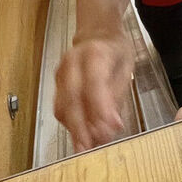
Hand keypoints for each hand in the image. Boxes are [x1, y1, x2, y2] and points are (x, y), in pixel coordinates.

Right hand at [54, 33, 134, 150]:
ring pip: (62, 106)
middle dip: (81, 127)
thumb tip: (113, 126)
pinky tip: (82, 135)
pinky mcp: (56, 84)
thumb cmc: (114, 51)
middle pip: (71, 98)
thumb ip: (117, 96)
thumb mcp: (126, 68)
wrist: (96, 33)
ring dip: (74, 129)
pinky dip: (70, 124)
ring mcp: (60, 74)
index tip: (110, 130)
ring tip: (87, 147)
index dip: (100, 109)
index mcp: (95, 54)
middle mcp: (72, 63)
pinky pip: (60, 107)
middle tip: (90, 148)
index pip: (94, 84)